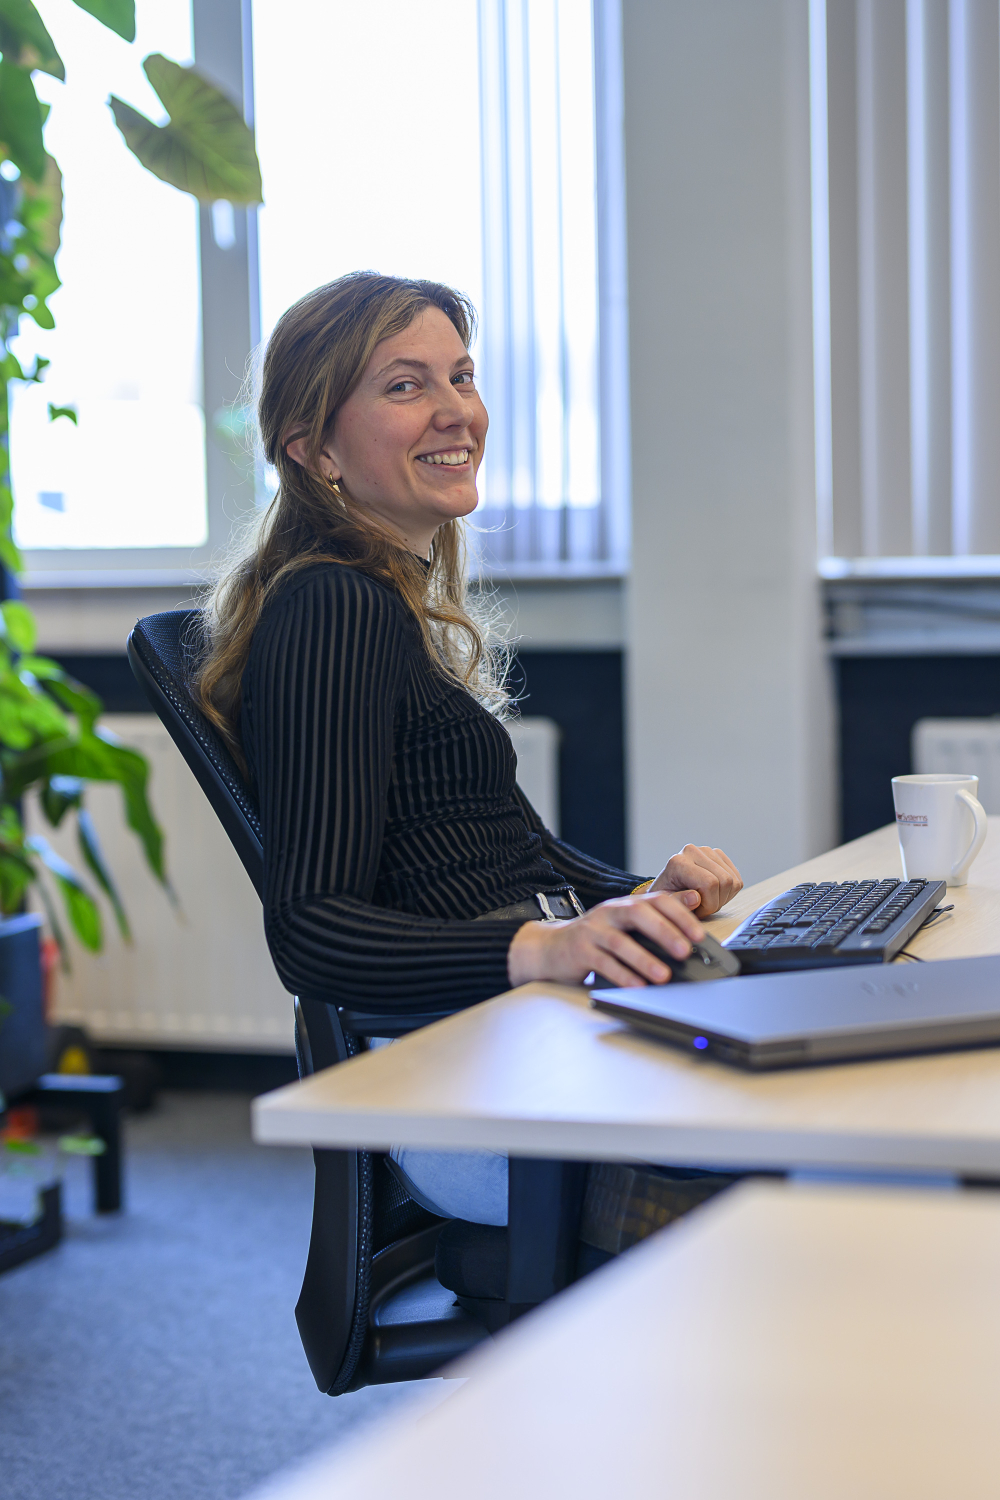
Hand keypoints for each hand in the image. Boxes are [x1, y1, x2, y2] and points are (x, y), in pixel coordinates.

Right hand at [507, 891, 705, 989]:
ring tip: (664, 975)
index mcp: (624, 905)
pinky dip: (622, 976)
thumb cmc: (595, 937)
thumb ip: (659, 912)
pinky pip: (602, 964)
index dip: (679, 915)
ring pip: (620, 942)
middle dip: (664, 931)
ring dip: (644, 959)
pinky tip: (638, 986)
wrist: (550, 948)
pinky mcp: (579, 952)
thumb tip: (695, 898)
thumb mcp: (626, 921)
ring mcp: (591, 932)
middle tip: (685, 951)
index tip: (699, 934)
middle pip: (637, 914)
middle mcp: (608, 913)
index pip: (655, 901)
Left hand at [650, 845, 742, 915]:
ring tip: (706, 901)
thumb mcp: (667, 904)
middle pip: (724, 881)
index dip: (709, 904)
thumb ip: (679, 902)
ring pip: (733, 880)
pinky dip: (729, 892)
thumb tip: (696, 898)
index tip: (698, 912)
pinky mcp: (718, 855)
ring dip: (723, 898)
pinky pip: (737, 879)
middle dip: (716, 902)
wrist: (667, 886)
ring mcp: (707, 851)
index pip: (709, 883)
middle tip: (702, 908)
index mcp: (678, 862)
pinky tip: (714, 894)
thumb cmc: (667, 897)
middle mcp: (692, 851)